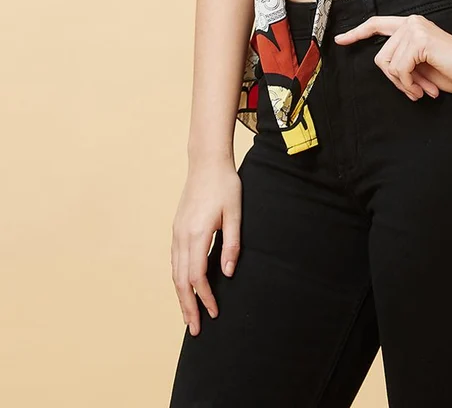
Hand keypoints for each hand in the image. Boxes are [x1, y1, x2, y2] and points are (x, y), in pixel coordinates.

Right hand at [171, 160, 241, 335]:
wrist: (206, 162)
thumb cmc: (225, 185)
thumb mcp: (235, 214)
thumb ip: (232, 245)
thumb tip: (227, 274)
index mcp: (197, 234)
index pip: (197, 277)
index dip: (205, 298)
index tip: (213, 313)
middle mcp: (182, 236)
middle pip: (181, 281)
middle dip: (187, 307)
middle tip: (194, 330)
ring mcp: (176, 232)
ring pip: (175, 273)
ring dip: (181, 296)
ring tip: (187, 315)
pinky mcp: (177, 228)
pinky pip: (174, 261)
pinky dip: (178, 279)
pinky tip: (184, 287)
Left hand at [334, 13, 451, 98]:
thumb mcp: (420, 66)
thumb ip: (402, 60)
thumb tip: (387, 68)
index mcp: (411, 26)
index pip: (377, 24)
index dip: (357, 33)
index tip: (341, 40)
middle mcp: (411, 22)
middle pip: (380, 57)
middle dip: (395, 80)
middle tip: (415, 90)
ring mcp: (414, 29)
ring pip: (388, 65)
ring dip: (404, 84)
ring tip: (422, 89)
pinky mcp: (418, 40)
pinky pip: (399, 70)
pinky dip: (409, 84)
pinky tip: (425, 88)